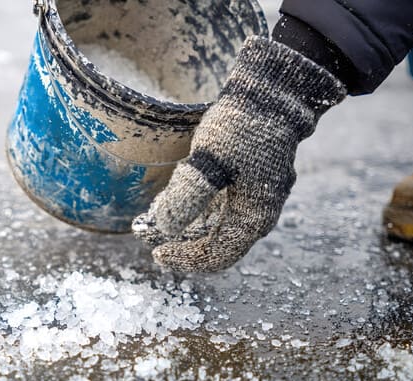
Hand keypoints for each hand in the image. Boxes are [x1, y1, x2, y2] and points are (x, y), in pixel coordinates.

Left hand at [132, 37, 345, 271]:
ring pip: (211, 223)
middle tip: (143, 233)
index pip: (217, 255)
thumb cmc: (243, 125)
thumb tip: (166, 228)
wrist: (270, 90)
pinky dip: (190, 207)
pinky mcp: (242, 181)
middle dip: (176, 240)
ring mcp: (250, 196)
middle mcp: (255, 212)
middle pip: (213, 242)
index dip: (185, 259)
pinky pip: (214, 205)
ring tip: (146, 219)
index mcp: (253, 216)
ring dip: (180, 223)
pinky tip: (164, 201)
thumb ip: (188, 195)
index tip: (156, 252)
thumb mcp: (209, 160)